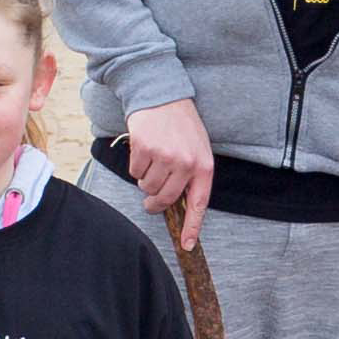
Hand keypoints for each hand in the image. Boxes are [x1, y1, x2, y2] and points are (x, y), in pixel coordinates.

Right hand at [122, 102, 217, 246]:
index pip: (199, 203)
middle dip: (154, 201)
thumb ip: (192, 175)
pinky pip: (134, 171)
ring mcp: (164, 156)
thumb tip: (178, 204)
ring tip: (153, 158)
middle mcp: (185, 163)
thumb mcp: (197, 148)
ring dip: (145, 178)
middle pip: (164, 199)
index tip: (187, 245)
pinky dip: (136, 164)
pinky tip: (144, 148)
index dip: (192, 226)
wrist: (162, 94)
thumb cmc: (181, 124)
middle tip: (150, 195)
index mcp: (203, 165)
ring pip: (147, 187)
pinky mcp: (144, 149)